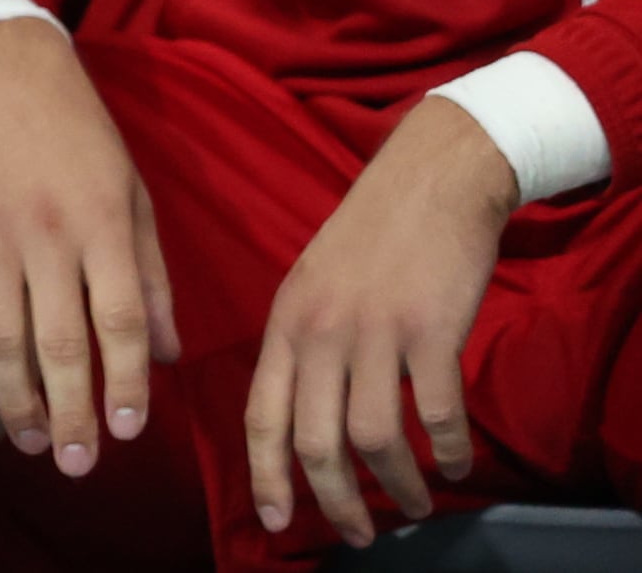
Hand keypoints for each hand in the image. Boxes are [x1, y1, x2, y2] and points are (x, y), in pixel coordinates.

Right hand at [0, 15, 179, 476]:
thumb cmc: (77, 130)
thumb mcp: (134, 191)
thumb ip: (151, 274)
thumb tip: (170, 355)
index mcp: (102, 225)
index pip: (120, 323)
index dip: (126, 384)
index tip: (126, 431)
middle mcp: (45, 236)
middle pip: (60, 343)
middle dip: (71, 413)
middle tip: (77, 464)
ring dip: (15, 398)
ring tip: (32, 442)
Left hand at [248, 96, 517, 547]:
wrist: (426, 180)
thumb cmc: (370, 236)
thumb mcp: (310, 285)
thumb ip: (302, 345)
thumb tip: (302, 415)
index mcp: (285, 325)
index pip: (260, 416)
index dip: (266, 476)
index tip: (274, 523)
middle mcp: (320, 333)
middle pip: (314, 440)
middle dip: (333, 501)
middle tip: (358, 534)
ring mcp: (374, 332)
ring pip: (374, 438)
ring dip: (397, 487)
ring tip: (414, 507)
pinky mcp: (429, 331)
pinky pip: (435, 414)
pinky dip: (446, 451)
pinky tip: (453, 465)